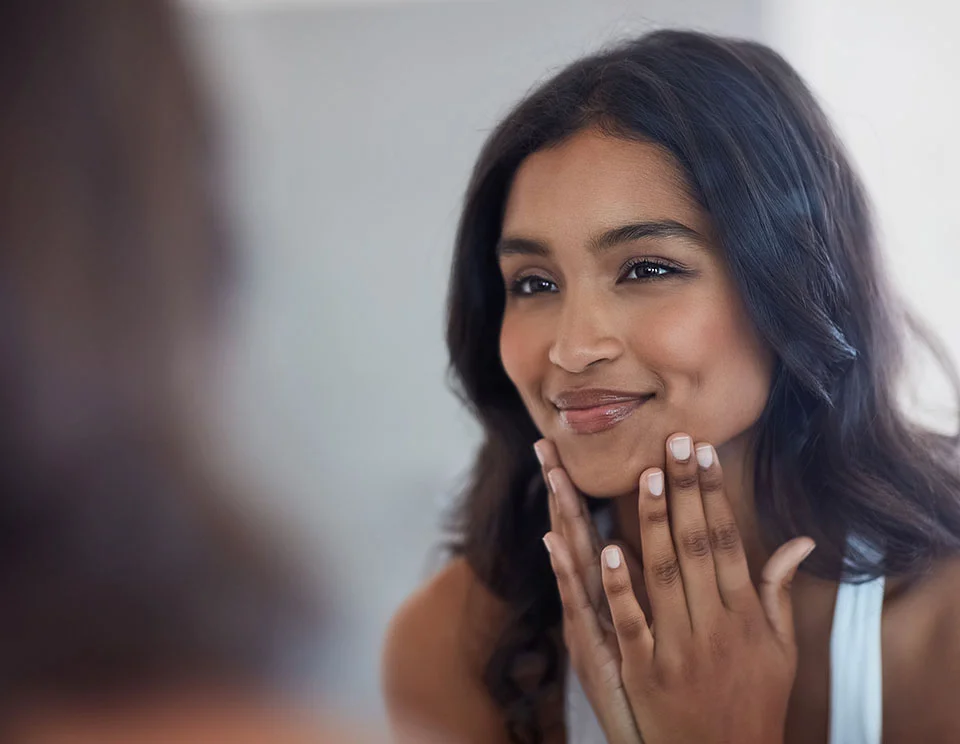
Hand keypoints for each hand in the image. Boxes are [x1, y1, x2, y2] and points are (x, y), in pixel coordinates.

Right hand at [536, 439, 643, 743]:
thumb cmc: (650, 691)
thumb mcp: (640, 636)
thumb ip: (637, 589)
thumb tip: (622, 547)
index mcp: (603, 597)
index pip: (588, 532)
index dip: (575, 492)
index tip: (562, 452)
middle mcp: (589, 606)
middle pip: (573, 537)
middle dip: (561, 490)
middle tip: (546, 445)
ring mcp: (589, 626)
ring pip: (574, 563)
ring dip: (566, 518)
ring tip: (554, 476)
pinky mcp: (597, 652)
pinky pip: (588, 608)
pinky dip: (582, 577)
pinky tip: (572, 545)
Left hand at [542, 433, 814, 743]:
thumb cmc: (755, 701)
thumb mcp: (781, 650)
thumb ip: (778, 592)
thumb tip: (799, 542)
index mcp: (746, 615)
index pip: (727, 541)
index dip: (714, 495)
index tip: (703, 453)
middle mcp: (715, 626)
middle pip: (696, 547)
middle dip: (685, 491)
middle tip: (673, 441)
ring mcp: (679, 649)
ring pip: (664, 576)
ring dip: (655, 524)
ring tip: (647, 476)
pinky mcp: (645, 673)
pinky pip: (631, 623)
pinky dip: (619, 586)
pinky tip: (608, 548)